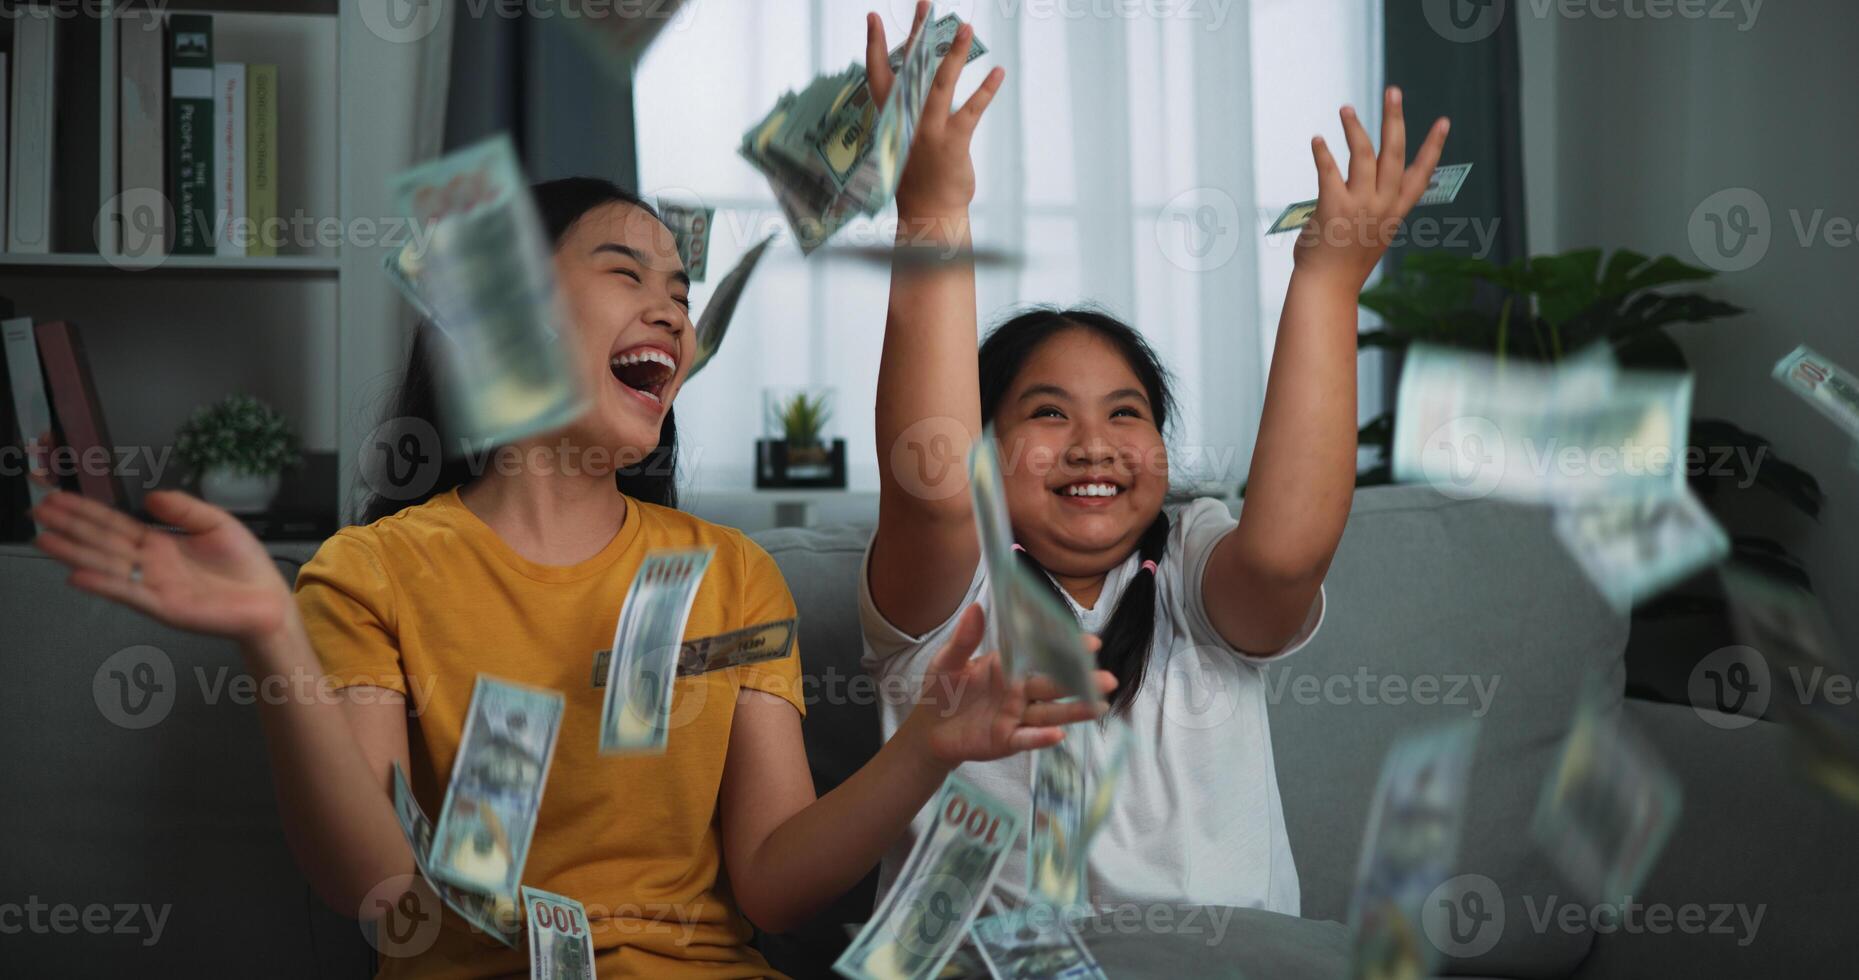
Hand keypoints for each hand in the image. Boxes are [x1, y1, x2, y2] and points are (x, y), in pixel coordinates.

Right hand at [29, 489, 293, 647]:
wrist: (267, 600)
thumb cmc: (244, 565)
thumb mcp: (216, 523)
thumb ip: (184, 509)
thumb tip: (151, 494)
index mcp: (159, 543)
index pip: (115, 524)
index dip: (86, 511)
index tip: (58, 497)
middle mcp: (149, 564)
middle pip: (102, 541)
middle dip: (70, 526)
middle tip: (37, 510)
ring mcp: (152, 585)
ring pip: (107, 564)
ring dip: (74, 552)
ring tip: (44, 538)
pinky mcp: (163, 606)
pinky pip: (128, 592)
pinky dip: (102, 584)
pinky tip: (76, 575)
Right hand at [866, 2, 1004, 218]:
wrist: (928, 211)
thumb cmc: (917, 174)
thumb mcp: (904, 138)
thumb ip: (908, 109)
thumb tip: (918, 80)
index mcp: (891, 116)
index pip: (877, 74)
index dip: (875, 45)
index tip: (872, 17)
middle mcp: (907, 119)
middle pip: (912, 68)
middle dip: (918, 33)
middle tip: (925, 2)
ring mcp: (929, 130)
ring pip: (942, 83)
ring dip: (955, 53)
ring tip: (967, 27)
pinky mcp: (953, 142)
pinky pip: (971, 111)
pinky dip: (986, 90)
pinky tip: (997, 72)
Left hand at [903, 605, 1116, 769]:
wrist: (928, 728)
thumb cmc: (941, 690)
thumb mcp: (947, 661)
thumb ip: (964, 639)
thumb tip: (976, 607)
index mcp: (1009, 665)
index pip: (1042, 654)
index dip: (1066, 648)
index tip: (1092, 642)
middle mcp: (1020, 690)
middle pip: (1055, 684)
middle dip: (1081, 681)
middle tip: (1108, 678)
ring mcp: (1016, 716)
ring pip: (1050, 712)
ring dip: (1073, 710)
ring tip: (1100, 706)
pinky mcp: (1007, 739)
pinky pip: (1027, 737)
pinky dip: (1042, 737)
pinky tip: (1059, 735)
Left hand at [1295, 86, 1449, 285]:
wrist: (1327, 288)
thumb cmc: (1347, 262)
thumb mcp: (1375, 234)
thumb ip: (1380, 209)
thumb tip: (1376, 185)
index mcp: (1396, 212)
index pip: (1421, 174)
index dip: (1433, 147)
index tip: (1444, 121)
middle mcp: (1382, 206)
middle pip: (1394, 152)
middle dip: (1394, 118)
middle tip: (1393, 90)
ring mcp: (1360, 206)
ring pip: (1363, 155)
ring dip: (1354, 128)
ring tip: (1345, 108)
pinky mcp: (1333, 207)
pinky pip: (1329, 170)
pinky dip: (1322, 152)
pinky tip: (1318, 139)